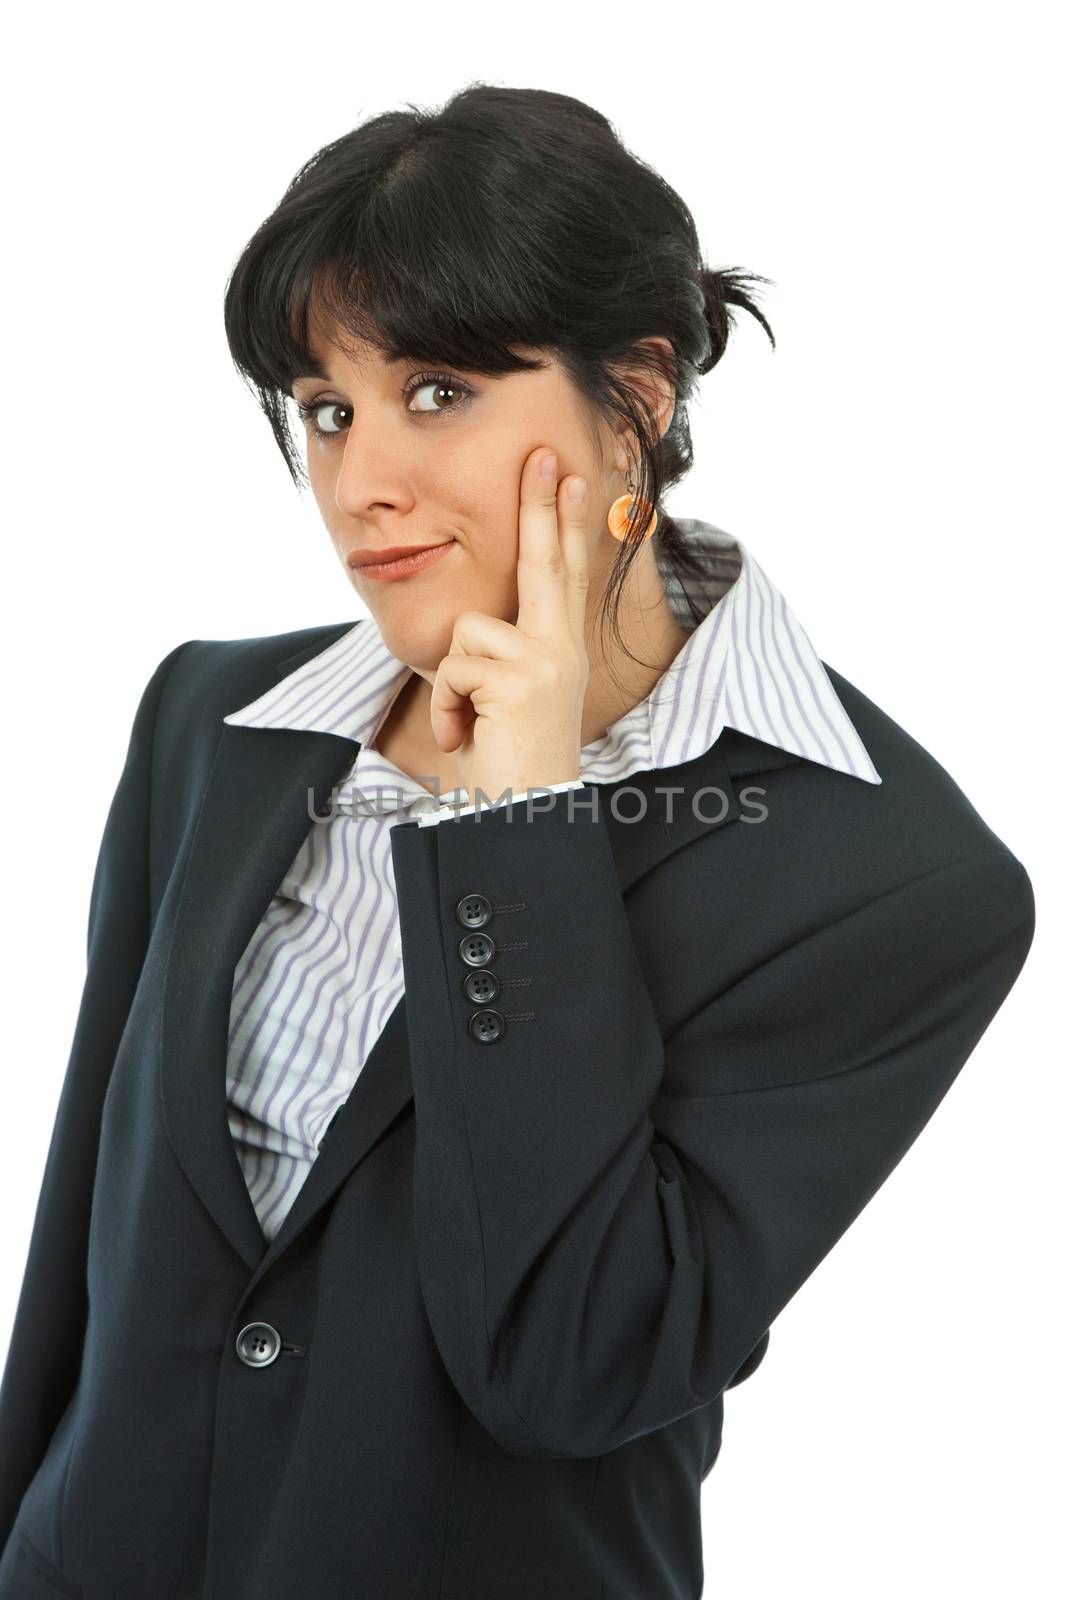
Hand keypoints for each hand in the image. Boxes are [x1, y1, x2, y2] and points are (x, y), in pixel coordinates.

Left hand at [429, 446, 590, 807]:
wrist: (523, 815)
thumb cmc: (505, 761)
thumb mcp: (504, 698)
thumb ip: (499, 654)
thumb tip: (473, 627)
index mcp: (559, 651)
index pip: (561, 574)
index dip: (564, 524)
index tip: (568, 477)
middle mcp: (563, 650)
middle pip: (546, 562)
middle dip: (541, 506)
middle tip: (542, 454)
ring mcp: (548, 662)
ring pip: (469, 631)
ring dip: (453, 682)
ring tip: (471, 723)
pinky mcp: (523, 680)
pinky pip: (456, 667)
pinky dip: (448, 707)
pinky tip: (467, 735)